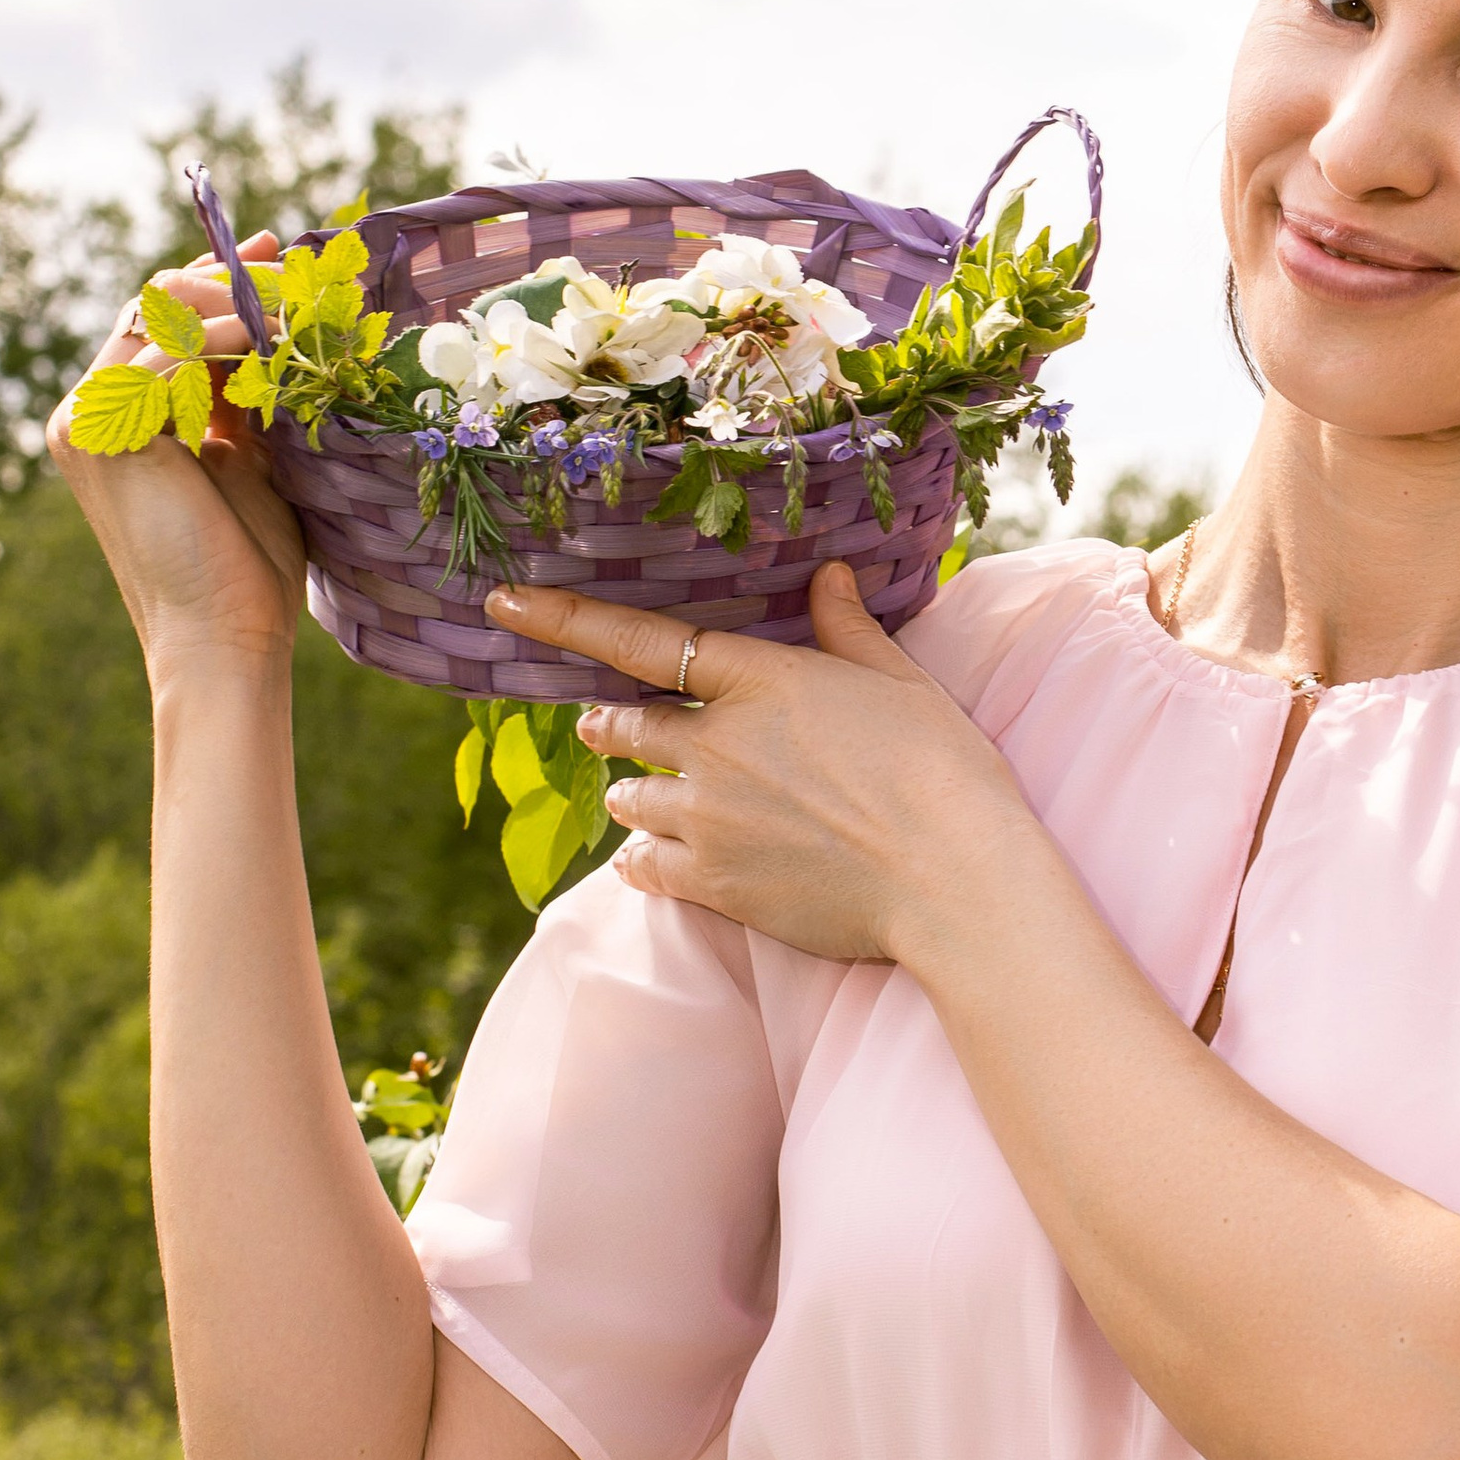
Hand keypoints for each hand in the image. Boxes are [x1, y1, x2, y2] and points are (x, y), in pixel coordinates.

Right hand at [47, 239, 308, 679]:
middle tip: (292, 270)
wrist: (224, 637)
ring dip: (233, 302)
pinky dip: (220, 335)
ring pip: (158, 315)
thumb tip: (273, 325)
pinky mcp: (101, 434)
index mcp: (121, 417)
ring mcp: (87, 420)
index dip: (217, 280)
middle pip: (154, 303)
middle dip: (227, 279)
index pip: (161, 319)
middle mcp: (90, 411)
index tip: (274, 255)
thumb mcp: (252, 457)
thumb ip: (244, 395)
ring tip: (297, 309)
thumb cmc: (247, 565)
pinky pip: (163, 353)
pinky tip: (269, 340)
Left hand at [489, 559, 1036, 966]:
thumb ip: (848, 629)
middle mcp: (717, 745)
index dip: (564, 617)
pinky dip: (641, 860)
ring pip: (628, 798)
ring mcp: (708, 819)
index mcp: (760, 681)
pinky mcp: (714, 884)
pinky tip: (650, 862)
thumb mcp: (902, 683)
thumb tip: (828, 575)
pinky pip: (643, 867)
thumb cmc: (944, 773)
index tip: (504, 599)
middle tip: (600, 725)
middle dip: (608, 724)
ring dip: (631, 794)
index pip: (641, 640)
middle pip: (625, 725)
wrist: (954, 881)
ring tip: (648, 800)